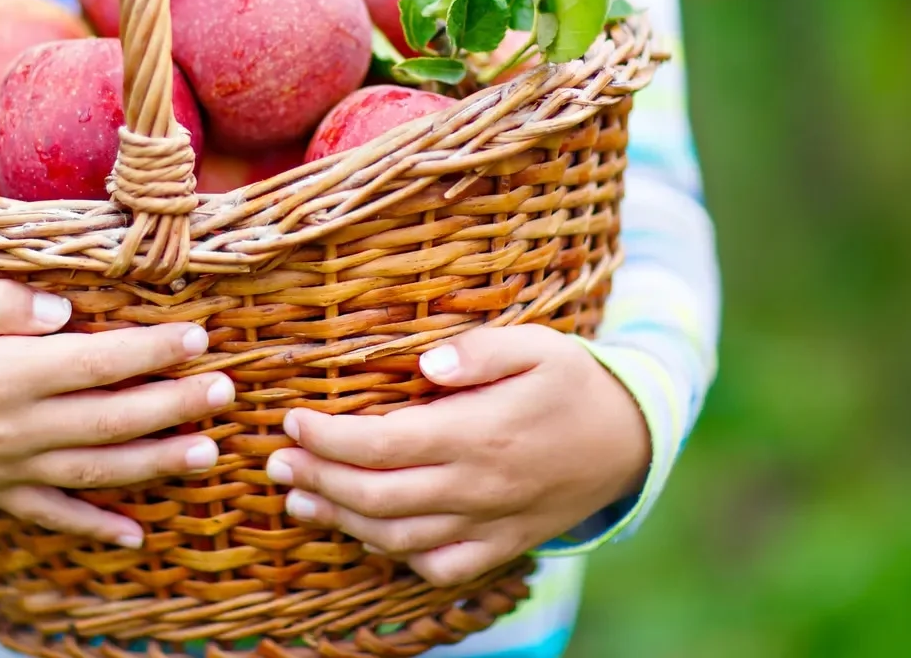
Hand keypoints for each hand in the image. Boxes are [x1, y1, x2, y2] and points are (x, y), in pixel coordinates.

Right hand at [0, 276, 233, 547]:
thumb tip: (67, 312)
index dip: (151, 350)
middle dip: (174, 404)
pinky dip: (94, 528)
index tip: (198, 335)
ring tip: (207, 452)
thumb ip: (5, 300)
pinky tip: (137, 534)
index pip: (95, 361)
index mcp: (2, 373)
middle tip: (226, 390)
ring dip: (154, 463)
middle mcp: (10, 427)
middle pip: (109, 419)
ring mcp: (3, 467)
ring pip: (93, 472)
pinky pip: (50, 516)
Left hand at [265, 325, 648, 585]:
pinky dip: (395, 556)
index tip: (293, 420)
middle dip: (318, 480)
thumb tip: (423, 365)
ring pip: (400, 538)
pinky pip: (440, 566)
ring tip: (299, 498)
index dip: (329, 438)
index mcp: (481, 433)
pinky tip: (366, 532)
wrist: (633, 441)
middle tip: (277, 461)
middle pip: (378, 496)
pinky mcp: (502, 545)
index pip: (384, 443)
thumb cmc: (575, 382)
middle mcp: (480, 486)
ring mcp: (490, 523)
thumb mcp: (537, 345)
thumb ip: (478, 350)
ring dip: (342, 521)